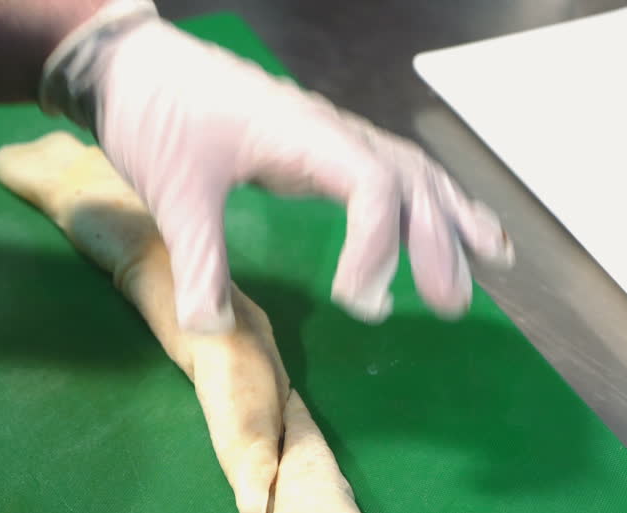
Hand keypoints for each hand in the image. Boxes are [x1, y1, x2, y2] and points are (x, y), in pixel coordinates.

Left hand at [41, 0, 513, 332]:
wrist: (136, 66)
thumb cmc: (157, 117)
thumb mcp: (173, 193)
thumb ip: (197, 262)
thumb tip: (213, 333)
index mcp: (303, 135)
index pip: (371, 185)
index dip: (378, 247)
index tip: (356, 303)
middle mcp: (331, 131)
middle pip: (408, 180)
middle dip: (437, 242)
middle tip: (448, 306)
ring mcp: (332, 134)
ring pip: (412, 170)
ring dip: (450, 217)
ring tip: (491, 264)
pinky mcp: (323, 145)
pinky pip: (392, 168)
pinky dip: (429, 200)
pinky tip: (455, 225)